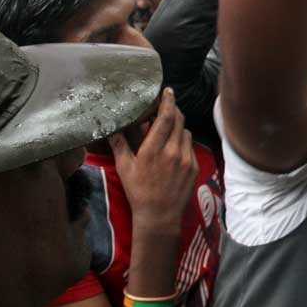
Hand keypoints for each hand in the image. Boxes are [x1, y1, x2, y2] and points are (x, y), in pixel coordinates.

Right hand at [109, 88, 198, 231]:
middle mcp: (173, 151)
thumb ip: (119, 144)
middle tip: (166, 107)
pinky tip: (174, 150)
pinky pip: (190, 147)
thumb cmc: (139, 191)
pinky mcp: (195, 166)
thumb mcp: (124, 168)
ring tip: (167, 131)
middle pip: (179, 121)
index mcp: (154, 149)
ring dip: (178, 128)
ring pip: (185, 133)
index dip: (167, 101)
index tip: (168, 90)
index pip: (165, 117)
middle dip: (173, 111)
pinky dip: (182, 143)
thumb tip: (111, 127)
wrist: (159, 216)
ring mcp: (187, 159)